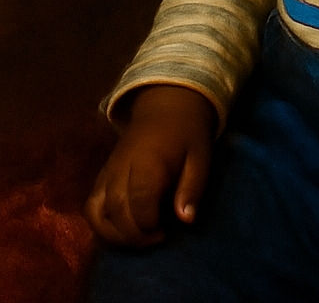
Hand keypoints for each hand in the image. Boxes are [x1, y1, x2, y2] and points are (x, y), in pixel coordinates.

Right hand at [85, 85, 216, 246]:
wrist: (167, 105)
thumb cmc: (187, 132)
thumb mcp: (201, 155)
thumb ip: (193, 187)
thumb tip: (186, 220)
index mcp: (149, 161)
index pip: (139, 200)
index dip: (148, 223)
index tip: (164, 232)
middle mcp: (122, 168)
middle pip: (115, 210)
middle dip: (132, 235)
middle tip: (155, 240)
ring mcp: (108, 171)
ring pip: (96, 211)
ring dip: (111, 235)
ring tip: (137, 240)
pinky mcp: (102, 175)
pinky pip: (91, 204)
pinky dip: (99, 224)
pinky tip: (120, 232)